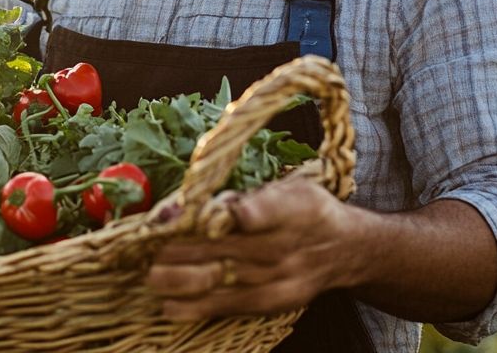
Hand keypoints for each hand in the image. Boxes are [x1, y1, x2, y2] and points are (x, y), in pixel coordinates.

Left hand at [145, 175, 361, 320]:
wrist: (346, 249)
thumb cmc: (307, 210)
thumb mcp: (290, 188)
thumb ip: (252, 196)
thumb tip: (206, 201)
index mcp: (292, 207)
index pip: (267, 207)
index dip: (241, 211)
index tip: (209, 214)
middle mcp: (285, 245)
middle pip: (231, 247)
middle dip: (186, 250)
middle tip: (150, 250)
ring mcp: (279, 278)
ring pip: (227, 279)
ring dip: (185, 280)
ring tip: (153, 278)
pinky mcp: (274, 302)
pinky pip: (233, 305)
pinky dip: (200, 307)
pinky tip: (171, 308)